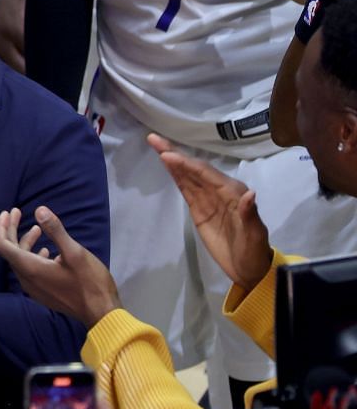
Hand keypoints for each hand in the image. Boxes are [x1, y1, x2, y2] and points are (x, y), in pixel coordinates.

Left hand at [0, 205, 121, 325]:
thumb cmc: (90, 282)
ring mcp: (34, 288)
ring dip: (24, 242)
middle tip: (16, 212)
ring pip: (21, 260)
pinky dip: (33, 255)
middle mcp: (26, 279)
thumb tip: (39, 209)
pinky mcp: (43, 292)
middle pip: (9, 251)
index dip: (1, 226)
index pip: (2, 245)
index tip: (7, 212)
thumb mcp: (75, 253)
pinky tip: (47, 250)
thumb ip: (56, 231)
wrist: (101, 314)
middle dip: (11, 230)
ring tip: (36, 228)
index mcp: (30, 268)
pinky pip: (30, 270)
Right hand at [147, 134, 272, 288]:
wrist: (250, 270)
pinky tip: (166, 164)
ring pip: (188, 175)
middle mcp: (221, 191)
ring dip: (172, 160)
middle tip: (153, 139)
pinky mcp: (200, 208)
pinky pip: (186, 187)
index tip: (167, 156)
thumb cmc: (254, 253)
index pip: (207, 174)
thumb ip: (250, 216)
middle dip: (175, 154)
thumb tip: (250, 194)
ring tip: (155, 144)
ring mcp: (209, 199)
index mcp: (234, 194)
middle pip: (195, 169)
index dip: (187, 164)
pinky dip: (175, 174)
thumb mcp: (255, 237)